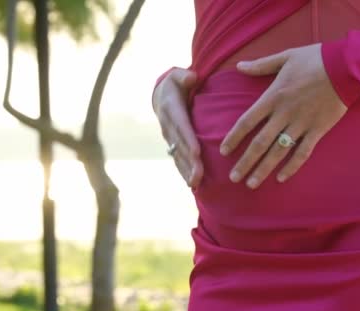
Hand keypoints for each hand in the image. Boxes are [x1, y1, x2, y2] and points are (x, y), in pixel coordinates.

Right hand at [153, 68, 203, 187]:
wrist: (160, 95)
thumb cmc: (176, 84)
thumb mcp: (179, 75)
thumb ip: (184, 76)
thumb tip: (192, 77)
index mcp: (171, 109)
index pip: (181, 126)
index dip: (188, 139)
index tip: (197, 152)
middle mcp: (167, 125)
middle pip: (180, 146)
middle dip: (190, 162)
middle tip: (199, 175)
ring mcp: (168, 137)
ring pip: (177, 156)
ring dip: (186, 171)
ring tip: (195, 184)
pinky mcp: (171, 144)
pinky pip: (177, 159)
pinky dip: (183, 172)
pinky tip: (192, 185)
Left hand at [220, 43, 347, 188]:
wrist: (348, 66)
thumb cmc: (315, 59)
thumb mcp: (285, 57)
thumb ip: (261, 65)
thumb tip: (238, 66)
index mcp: (273, 96)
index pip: (247, 122)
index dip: (233, 138)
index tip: (224, 152)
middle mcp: (284, 113)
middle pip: (259, 143)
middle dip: (245, 162)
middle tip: (234, 178)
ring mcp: (301, 123)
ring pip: (278, 152)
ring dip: (263, 169)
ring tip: (251, 184)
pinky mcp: (318, 130)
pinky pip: (303, 152)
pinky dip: (292, 166)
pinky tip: (281, 178)